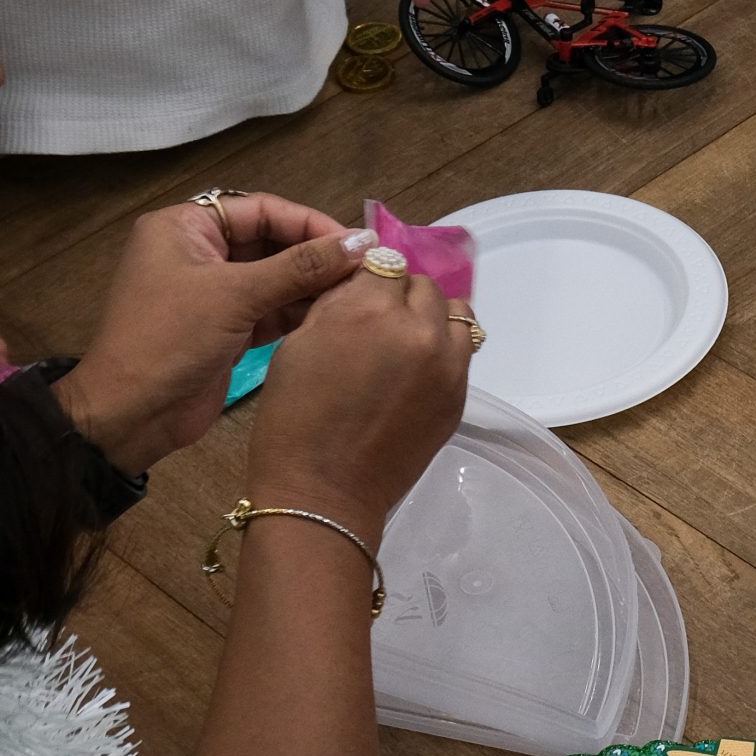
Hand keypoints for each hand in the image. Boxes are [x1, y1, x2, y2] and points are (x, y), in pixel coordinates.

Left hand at [54, 195, 364, 475]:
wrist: (130, 416)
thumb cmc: (171, 340)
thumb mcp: (236, 295)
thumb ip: (301, 267)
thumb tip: (363, 243)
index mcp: (185, 226)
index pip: (262, 210)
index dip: (310, 224)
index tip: (359, 244)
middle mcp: (198, 252)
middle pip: (270, 242)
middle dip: (316, 256)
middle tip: (367, 271)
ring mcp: (212, 292)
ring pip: (274, 278)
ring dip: (312, 286)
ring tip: (359, 296)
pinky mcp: (225, 328)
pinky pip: (270, 309)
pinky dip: (298, 313)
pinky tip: (335, 318)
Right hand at [248, 265, 472, 541]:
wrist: (324, 492)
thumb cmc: (294, 418)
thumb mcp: (300, 342)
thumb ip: (338, 303)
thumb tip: (361, 283)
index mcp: (371, 309)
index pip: (384, 264)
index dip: (367, 278)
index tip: (355, 297)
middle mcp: (419, 329)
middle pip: (422, 286)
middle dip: (399, 296)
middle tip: (375, 324)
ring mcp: (447, 365)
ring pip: (454, 313)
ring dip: (431, 318)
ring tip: (405, 342)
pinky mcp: (459, 396)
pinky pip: (461, 352)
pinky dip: (441, 350)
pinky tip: (414, 371)